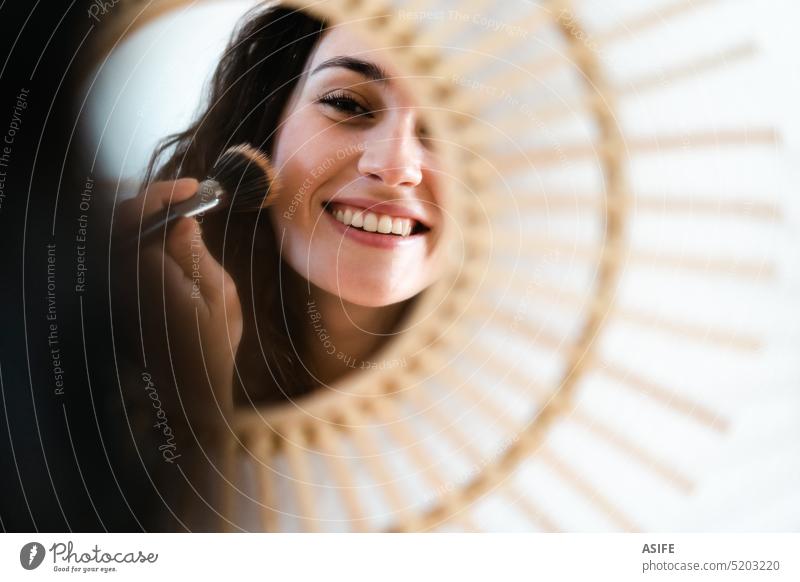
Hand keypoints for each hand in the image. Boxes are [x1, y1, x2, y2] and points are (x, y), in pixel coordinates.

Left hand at [114, 178, 242, 437]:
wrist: (186, 396)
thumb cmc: (212, 349)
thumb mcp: (220, 297)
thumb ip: (196, 254)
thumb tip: (183, 219)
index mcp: (147, 278)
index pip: (138, 216)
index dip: (163, 193)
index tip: (193, 187)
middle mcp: (119, 281)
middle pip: (116, 218)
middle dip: (149, 199)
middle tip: (185, 197)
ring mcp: (111, 290)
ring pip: (112, 234)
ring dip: (141, 216)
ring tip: (176, 214)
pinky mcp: (112, 298)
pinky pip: (115, 253)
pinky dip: (135, 237)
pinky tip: (162, 239)